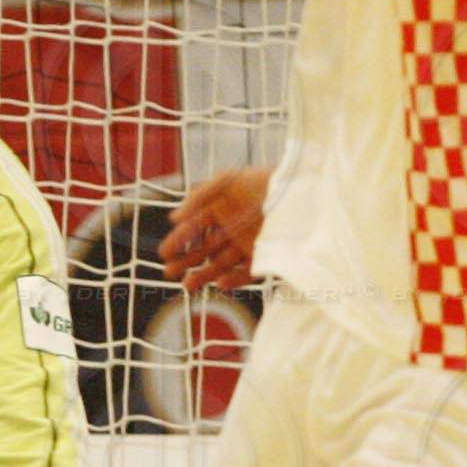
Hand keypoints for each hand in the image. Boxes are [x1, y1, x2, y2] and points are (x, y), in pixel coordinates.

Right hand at [160, 166, 271, 292]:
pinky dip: (233, 279)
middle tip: (168, 272)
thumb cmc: (263, 181)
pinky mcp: (264, 257)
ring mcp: (247, 244)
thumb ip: (198, 196)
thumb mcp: (226, 181)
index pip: (194, 227)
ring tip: (187, 286)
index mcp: (220, 209)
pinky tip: (220, 283)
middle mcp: (231, 228)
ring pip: (220, 264)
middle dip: (185, 261)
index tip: (164, 252)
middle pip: (203, 249)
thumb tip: (173, 218)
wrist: (301, 192)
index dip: (178, 240)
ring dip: (203, 275)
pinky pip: (245, 272)